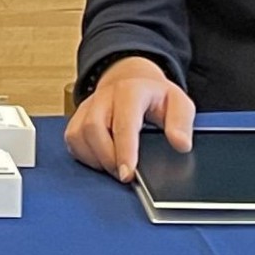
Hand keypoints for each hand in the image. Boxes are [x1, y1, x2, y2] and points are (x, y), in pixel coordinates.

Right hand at [63, 56, 194, 182]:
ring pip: (78, 135)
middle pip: (94, 128)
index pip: (123, 121)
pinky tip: (102, 160)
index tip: (128, 173)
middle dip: (108, 158)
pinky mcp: (77, 117)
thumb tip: (180, 144)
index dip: (124, 150)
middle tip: (125, 174)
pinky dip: (85, 155)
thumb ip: (182, 123)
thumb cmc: (155, 96)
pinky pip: (72, 140)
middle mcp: (105, 96)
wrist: (133, 80)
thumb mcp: (179, 103)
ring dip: (95, 158)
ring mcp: (88, 106)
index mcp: (131, 91)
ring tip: (115, 166)